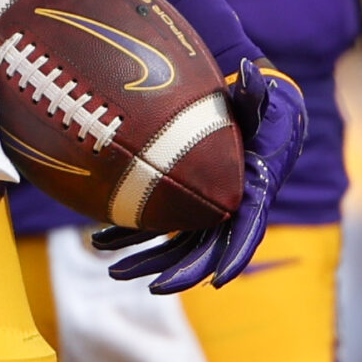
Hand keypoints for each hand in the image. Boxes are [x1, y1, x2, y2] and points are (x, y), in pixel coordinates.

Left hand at [92, 59, 307, 293]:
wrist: (247, 104)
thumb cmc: (261, 99)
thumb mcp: (263, 93)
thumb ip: (259, 90)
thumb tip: (255, 72)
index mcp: (255, 189)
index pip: (247, 230)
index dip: (233, 256)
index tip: (219, 281)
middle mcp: (230, 205)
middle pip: (206, 249)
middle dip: (181, 270)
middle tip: (155, 288)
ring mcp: (204, 206)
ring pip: (174, 243)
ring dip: (145, 259)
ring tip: (111, 268)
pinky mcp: (181, 200)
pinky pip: (154, 224)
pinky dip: (128, 233)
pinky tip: (98, 238)